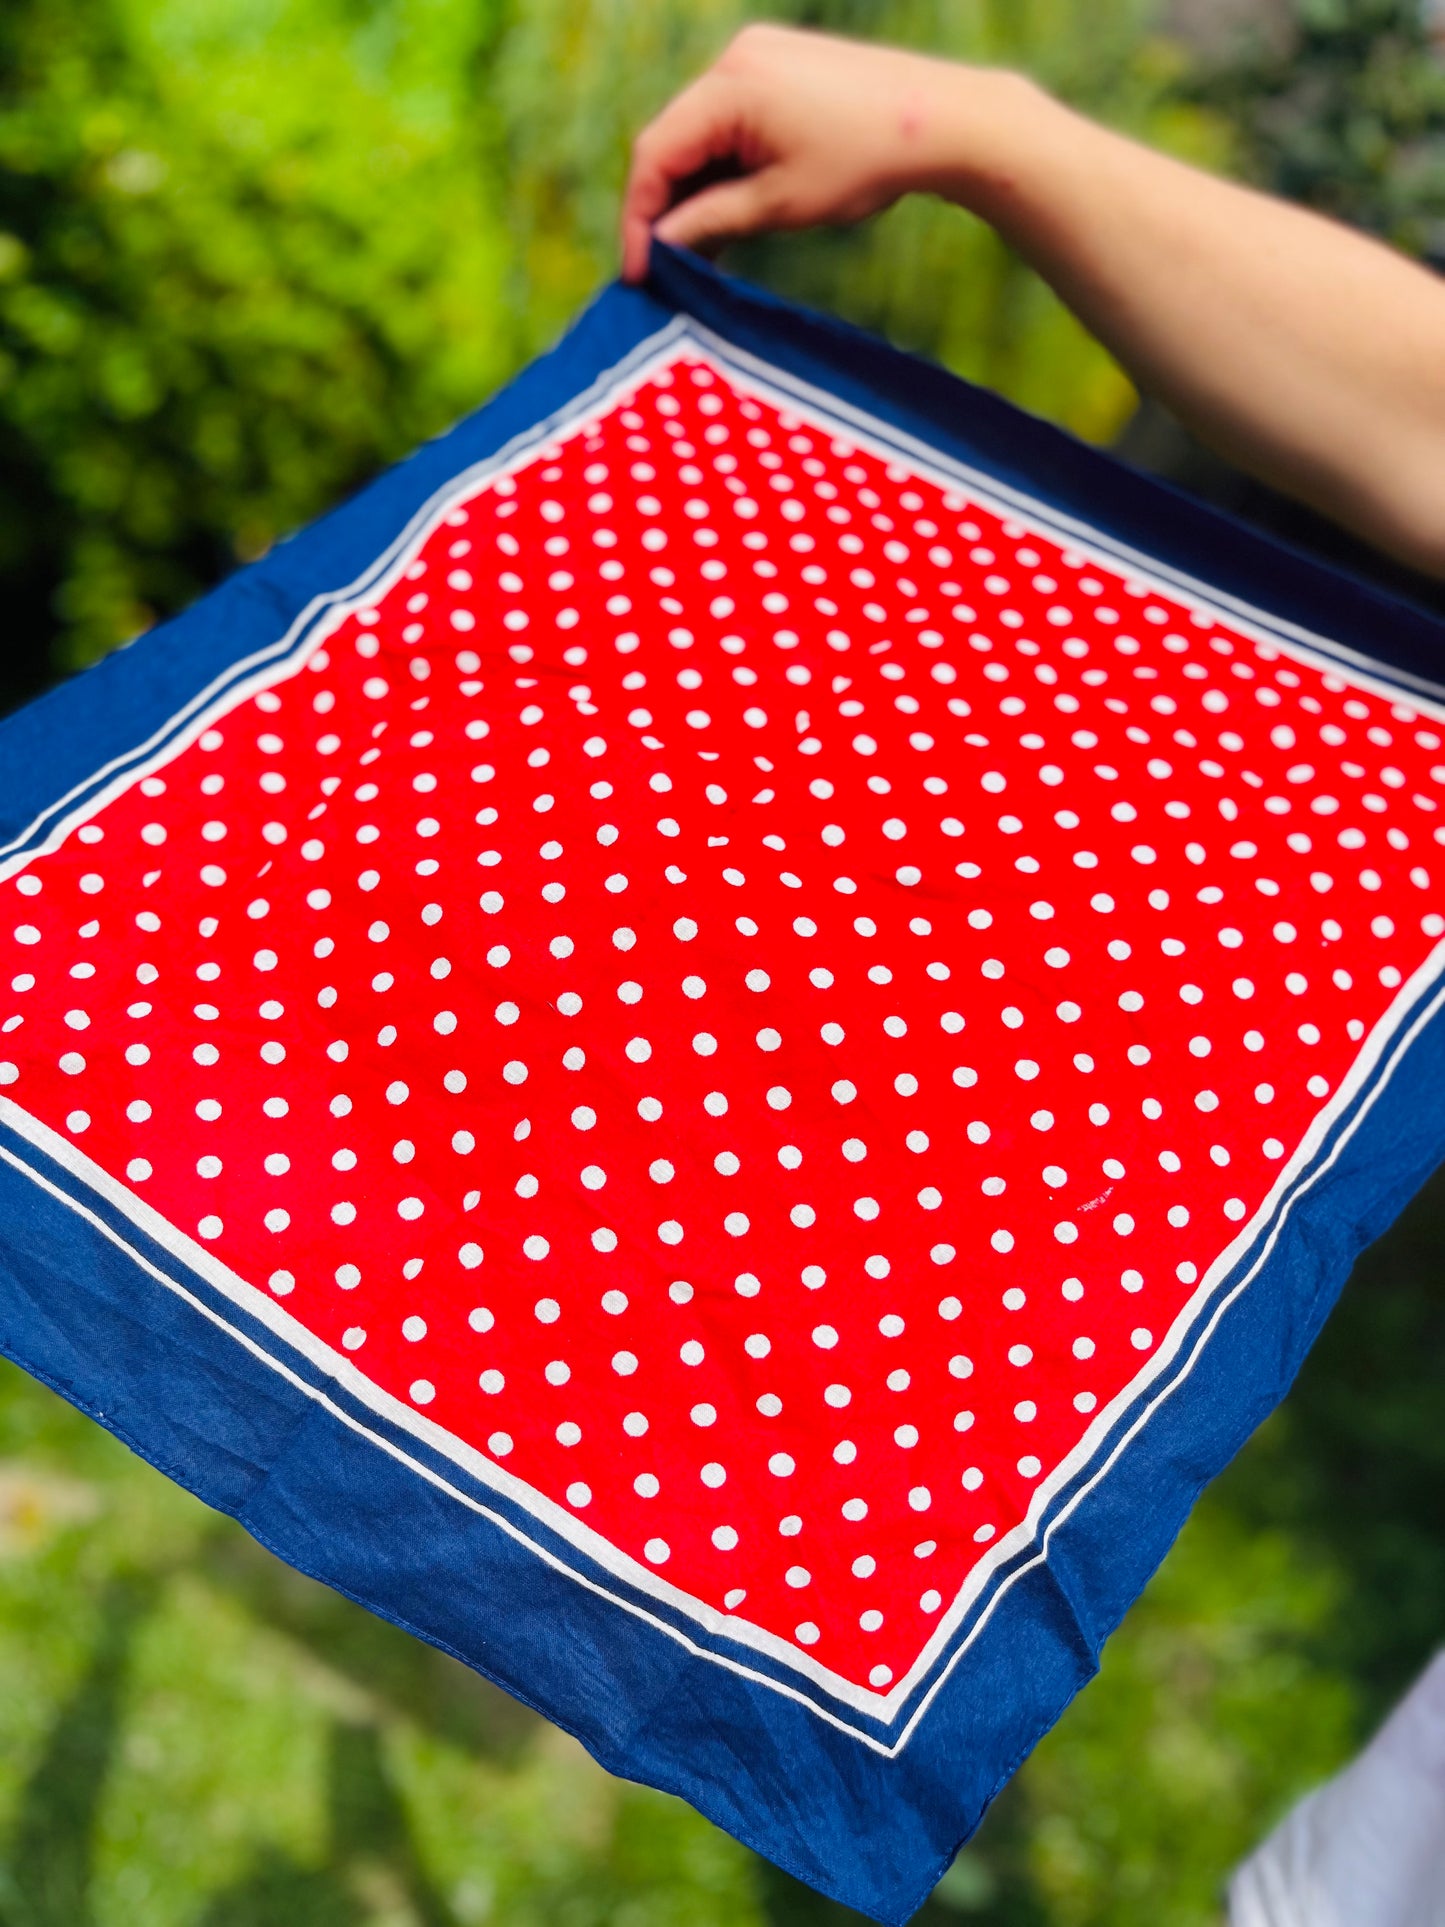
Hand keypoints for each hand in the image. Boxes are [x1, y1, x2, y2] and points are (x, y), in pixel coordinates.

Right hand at [620, 24, 979, 282]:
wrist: (944, 120)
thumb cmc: (865, 162)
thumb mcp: (779, 205)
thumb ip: (711, 221)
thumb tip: (662, 245)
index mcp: (731, 86)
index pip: (655, 153)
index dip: (640, 217)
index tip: (640, 271)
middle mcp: (735, 58)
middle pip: (673, 139)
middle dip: (665, 206)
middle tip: (666, 267)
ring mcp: (758, 56)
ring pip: (701, 132)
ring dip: (695, 189)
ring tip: (702, 250)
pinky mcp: (779, 67)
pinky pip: (731, 120)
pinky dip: (724, 165)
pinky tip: (728, 211)